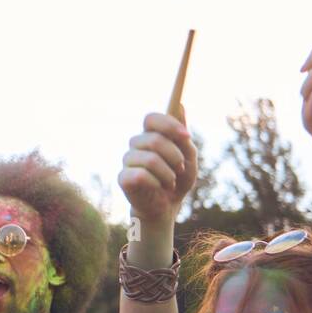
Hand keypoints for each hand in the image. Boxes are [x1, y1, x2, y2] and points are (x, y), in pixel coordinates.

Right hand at [117, 112, 196, 226]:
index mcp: (151, 135)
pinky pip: (142, 175)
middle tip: (180, 168)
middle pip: (154, 139)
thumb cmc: (177, 179)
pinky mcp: (123, 177)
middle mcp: (136, 145)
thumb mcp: (188, 157)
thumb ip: (183, 136)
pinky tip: (158, 188)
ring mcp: (128, 160)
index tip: (186, 136)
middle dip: (175, 156)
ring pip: (150, 159)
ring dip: (168, 173)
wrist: (168, 206)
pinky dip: (157, 183)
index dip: (168, 124)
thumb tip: (180, 106)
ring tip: (170, 182)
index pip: (151, 118)